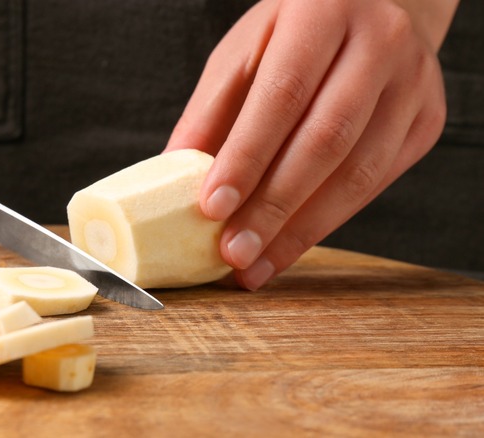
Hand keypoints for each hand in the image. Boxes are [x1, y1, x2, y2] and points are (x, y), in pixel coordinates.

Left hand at [164, 0, 457, 289]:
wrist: (376, 8)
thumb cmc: (295, 32)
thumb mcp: (243, 52)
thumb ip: (210, 111)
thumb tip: (171, 176)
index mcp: (322, 13)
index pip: (281, 97)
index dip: (246, 158)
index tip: (213, 208)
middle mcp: (379, 43)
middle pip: (324, 141)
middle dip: (273, 207)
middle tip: (234, 252)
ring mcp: (412, 84)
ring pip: (358, 172)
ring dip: (301, 229)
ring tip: (255, 264)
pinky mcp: (427, 121)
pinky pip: (377, 183)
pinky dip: (328, 221)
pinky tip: (289, 245)